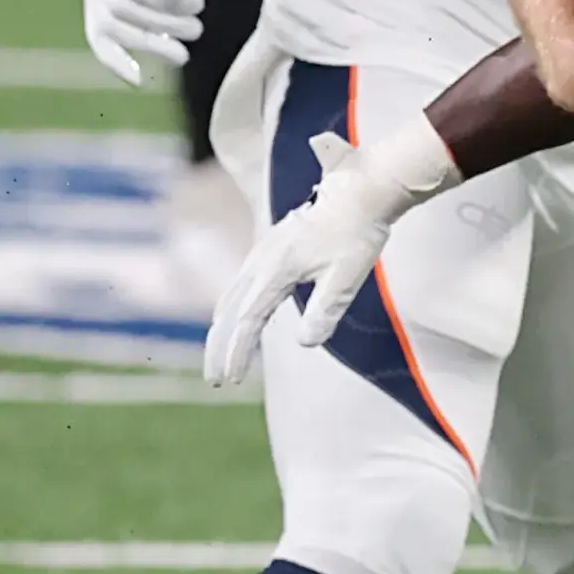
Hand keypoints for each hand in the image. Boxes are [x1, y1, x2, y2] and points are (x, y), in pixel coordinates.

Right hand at [78, 0, 210, 86]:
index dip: (166, 2)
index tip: (197, 1)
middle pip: (119, 9)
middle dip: (162, 25)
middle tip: (196, 29)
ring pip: (109, 28)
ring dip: (150, 45)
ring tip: (183, 53)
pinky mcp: (99, 10)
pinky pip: (99, 40)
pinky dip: (116, 62)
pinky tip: (137, 81)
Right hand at [204, 121, 459, 386]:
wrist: (358, 193)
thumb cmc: (356, 234)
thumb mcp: (347, 276)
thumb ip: (326, 310)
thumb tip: (305, 342)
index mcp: (277, 269)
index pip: (248, 320)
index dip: (237, 352)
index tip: (231, 379)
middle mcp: (261, 260)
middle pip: (229, 311)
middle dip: (219, 347)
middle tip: (215, 380)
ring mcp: (262, 253)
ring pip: (230, 297)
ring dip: (222, 330)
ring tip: (220, 359)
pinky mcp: (268, 250)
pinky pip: (240, 285)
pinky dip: (231, 310)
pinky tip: (236, 323)